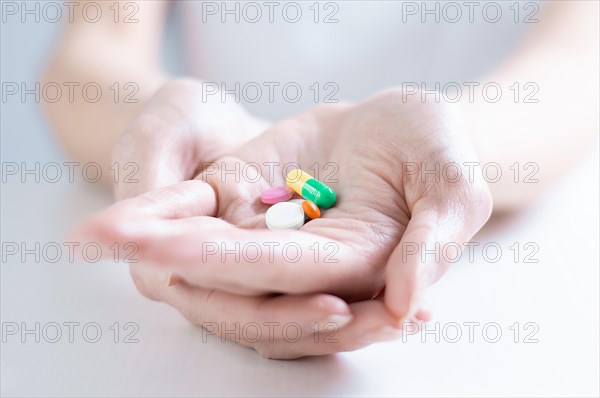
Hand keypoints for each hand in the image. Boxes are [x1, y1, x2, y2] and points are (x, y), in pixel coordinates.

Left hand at [93, 87, 491, 312]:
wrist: (408, 120)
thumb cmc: (440, 149)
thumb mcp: (454, 186)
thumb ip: (434, 243)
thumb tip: (407, 304)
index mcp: (352, 268)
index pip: (285, 276)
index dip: (231, 265)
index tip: (172, 253)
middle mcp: (303, 262)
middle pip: (229, 273)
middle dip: (169, 255)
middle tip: (108, 239)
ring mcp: (270, 231)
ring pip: (206, 249)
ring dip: (152, 238)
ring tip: (98, 231)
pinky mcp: (249, 199)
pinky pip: (201, 212)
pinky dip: (161, 212)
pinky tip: (119, 216)